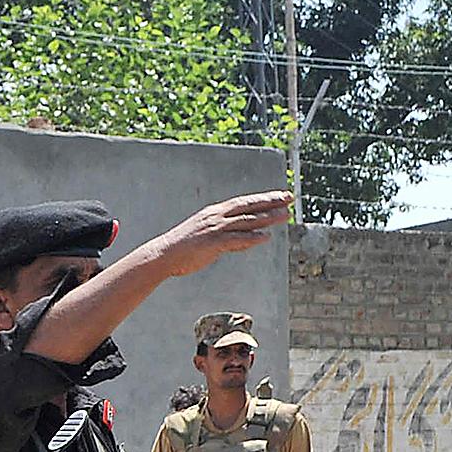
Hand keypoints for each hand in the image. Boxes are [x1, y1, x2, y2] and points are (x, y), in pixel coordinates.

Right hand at [153, 192, 293, 277]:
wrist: (162, 255)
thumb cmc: (182, 248)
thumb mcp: (205, 236)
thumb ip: (226, 235)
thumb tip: (245, 239)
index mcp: (215, 213)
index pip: (244, 202)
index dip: (263, 198)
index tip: (280, 196)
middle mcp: (216, 217)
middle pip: (249, 206)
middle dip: (271, 201)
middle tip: (290, 197)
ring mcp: (214, 229)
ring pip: (246, 221)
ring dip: (267, 218)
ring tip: (285, 216)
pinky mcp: (212, 243)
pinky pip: (236, 239)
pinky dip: (251, 238)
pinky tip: (265, 237)